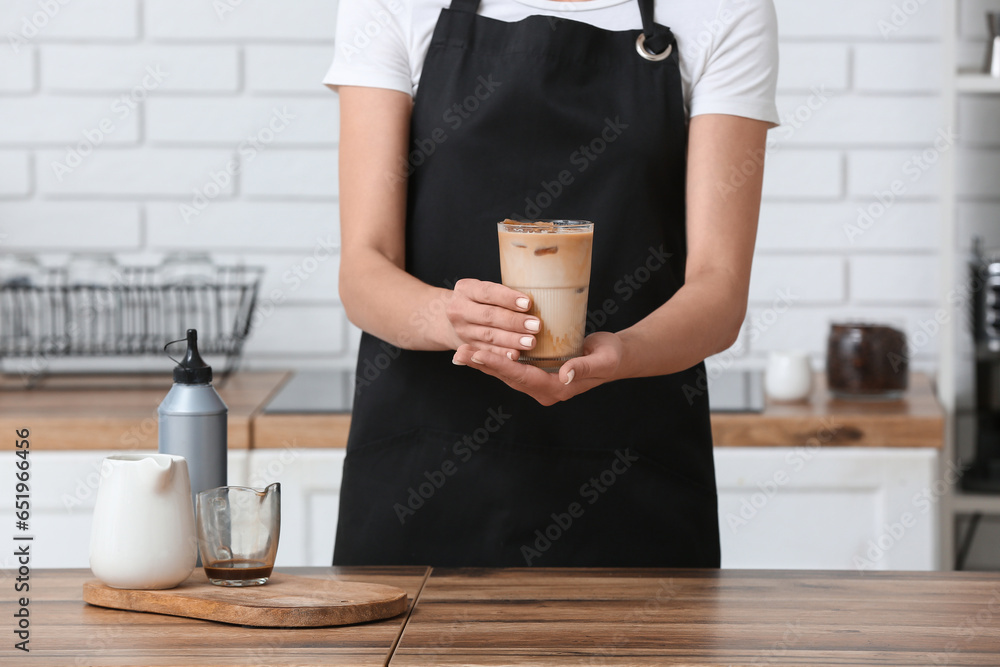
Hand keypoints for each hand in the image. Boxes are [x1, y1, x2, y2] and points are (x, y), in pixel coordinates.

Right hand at [444, 278, 540, 358]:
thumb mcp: (484, 289)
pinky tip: (516, 356)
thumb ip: (504, 293)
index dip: (508, 298)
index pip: (488, 292)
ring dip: (511, 340)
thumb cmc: (480, 299)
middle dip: (514, 322)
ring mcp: (462, 330)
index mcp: (466, 289)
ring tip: (531, 342)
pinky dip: (501, 354)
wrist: (455, 315)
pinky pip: (486, 351)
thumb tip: (539, 296)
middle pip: (489, 316)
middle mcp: (459, 309)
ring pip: (488, 335)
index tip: (528, 303)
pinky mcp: (467, 346)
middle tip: (536, 325)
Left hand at [452, 331, 624, 405]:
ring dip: (483, 363)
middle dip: (483, 364)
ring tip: (460, 352)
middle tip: (459, 353)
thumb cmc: (612, 356)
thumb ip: (584, 367)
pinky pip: (511, 367)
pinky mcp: (537, 373)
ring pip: (506, 373)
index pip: (521, 377)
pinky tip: (477, 350)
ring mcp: (539, 383)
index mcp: (557, 389)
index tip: (477, 354)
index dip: (498, 365)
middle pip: (508, 377)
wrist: (616, 358)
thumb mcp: (603, 360)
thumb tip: (565, 374)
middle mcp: (544, 390)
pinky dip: (494, 359)